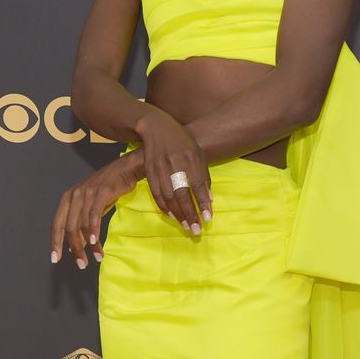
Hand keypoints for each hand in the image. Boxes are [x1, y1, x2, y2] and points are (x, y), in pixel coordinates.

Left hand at [50, 151, 140, 269]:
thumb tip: (76, 246)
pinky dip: (94, 231)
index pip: (56, 224)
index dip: (55, 243)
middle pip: (68, 228)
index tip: (55, 259)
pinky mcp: (101, 192)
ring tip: (96, 258)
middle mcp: (74, 195)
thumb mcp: (90, 206)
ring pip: (82, 225)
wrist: (126, 169)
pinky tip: (97, 244)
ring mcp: (87, 193)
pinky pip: (94, 216)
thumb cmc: (108, 188)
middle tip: (81, 264)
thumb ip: (81, 223)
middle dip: (75, 249)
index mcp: (68, 199)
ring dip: (89, 245)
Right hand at [134, 106, 212, 230]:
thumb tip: (208, 200)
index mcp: (190, 157)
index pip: (198, 185)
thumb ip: (204, 176)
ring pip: (168, 197)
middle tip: (196, 230)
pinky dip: (165, 207)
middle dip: (190, 214)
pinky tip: (173, 216)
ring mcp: (160, 168)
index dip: (202, 203)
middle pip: (182, 194)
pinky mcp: (150, 172)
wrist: (157, 128)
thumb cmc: (183, 142)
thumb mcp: (198, 154)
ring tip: (186, 227)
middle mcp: (175, 164)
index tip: (207, 218)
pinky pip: (156, 194)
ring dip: (178, 214)